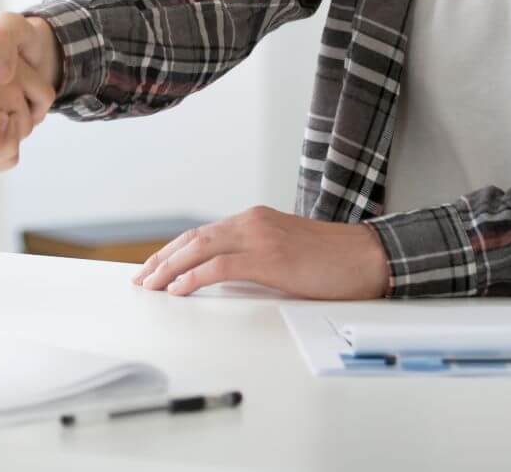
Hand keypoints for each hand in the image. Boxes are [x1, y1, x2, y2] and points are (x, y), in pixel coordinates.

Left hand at [132, 206, 390, 299]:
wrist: (368, 256)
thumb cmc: (333, 260)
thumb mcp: (286, 253)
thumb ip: (255, 258)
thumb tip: (225, 279)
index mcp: (255, 220)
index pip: (202, 234)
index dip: (174, 251)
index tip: (154, 268)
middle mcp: (251, 222)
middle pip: (193, 238)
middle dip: (162, 260)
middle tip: (141, 279)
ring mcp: (259, 237)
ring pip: (199, 248)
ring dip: (169, 269)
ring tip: (150, 286)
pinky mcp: (268, 258)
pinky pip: (219, 267)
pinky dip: (193, 277)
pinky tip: (178, 290)